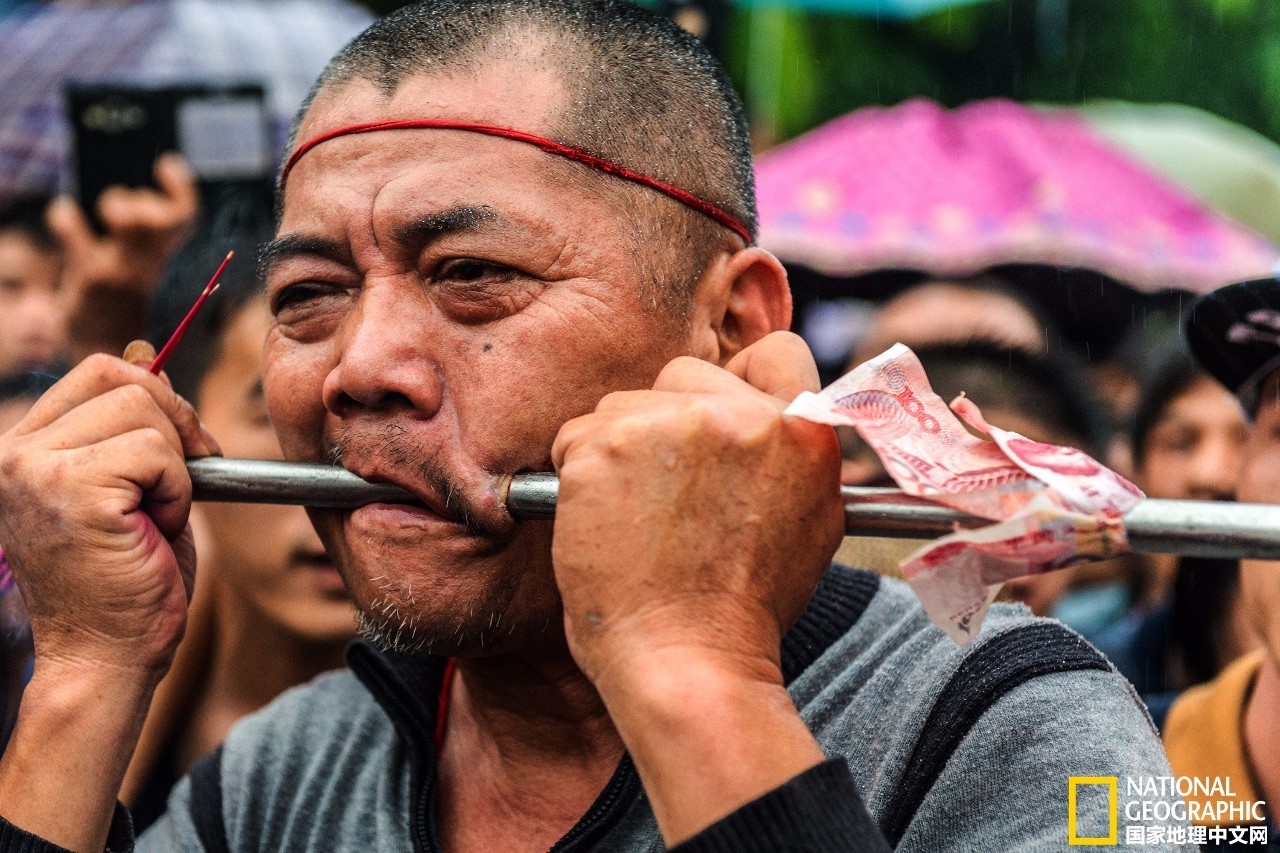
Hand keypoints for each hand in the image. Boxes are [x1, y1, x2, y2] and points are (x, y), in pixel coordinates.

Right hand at [0, 352, 215, 672]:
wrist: (107, 659)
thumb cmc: (127, 582)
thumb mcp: (130, 487)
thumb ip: (131, 425)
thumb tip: (147, 355)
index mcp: (20, 449)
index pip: (98, 372)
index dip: (158, 396)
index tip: (185, 447)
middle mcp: (12, 453)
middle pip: (119, 376)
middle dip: (175, 418)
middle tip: (190, 475)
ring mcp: (33, 469)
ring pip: (143, 409)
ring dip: (176, 464)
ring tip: (157, 517)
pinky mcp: (69, 489)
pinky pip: (156, 452)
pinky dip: (178, 490)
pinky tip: (157, 530)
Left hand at [49, 154, 198, 360]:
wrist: (103, 353)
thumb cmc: (116, 301)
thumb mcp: (136, 268)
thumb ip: (137, 236)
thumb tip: (121, 196)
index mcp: (164, 261)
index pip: (184, 217)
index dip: (179, 188)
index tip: (165, 164)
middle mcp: (148, 266)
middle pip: (159, 216)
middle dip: (141, 199)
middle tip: (126, 209)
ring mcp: (120, 271)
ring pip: (128, 219)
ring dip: (114, 205)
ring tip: (106, 215)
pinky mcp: (90, 277)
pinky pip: (73, 229)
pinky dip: (64, 216)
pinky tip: (64, 213)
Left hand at [551, 331, 843, 686]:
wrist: (687, 659)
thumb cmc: (742, 608)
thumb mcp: (811, 523)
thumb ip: (795, 458)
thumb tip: (775, 424)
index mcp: (802, 430)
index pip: (776, 351)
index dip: (742, 380)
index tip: (720, 413)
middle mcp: (741, 414)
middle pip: (685, 374)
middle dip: (669, 418)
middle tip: (667, 489)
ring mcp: (671, 423)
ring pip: (624, 405)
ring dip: (620, 448)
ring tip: (636, 518)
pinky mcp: (607, 442)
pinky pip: (577, 436)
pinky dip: (579, 475)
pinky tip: (602, 522)